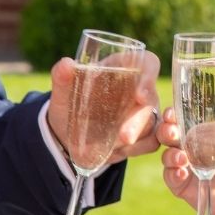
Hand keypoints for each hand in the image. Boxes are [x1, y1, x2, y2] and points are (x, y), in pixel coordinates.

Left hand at [45, 49, 163, 163]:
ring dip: (136, 137)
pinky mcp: (144, 133)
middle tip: (124, 137)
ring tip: (112, 146)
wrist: (67, 133)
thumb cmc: (69, 102)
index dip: (149, 76)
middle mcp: (138, 88)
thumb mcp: (63, 91)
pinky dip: (137, 149)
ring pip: (152, 123)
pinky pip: (151, 142)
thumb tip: (66, 64)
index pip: (148, 63)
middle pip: (152, 99)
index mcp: (123, 68)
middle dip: (139, 120)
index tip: (140, 94)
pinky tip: (116, 151)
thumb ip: (62, 76)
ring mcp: (144, 111)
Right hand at [157, 108, 214, 214]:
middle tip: (173, 133)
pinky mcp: (183, 186)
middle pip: (169, 135)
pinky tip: (182, 173)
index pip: (183, 120)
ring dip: (170, 155)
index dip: (174, 115)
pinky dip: (173, 174)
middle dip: (166, 131)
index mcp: (203, 135)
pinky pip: (170, 177)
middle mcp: (190, 149)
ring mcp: (185, 167)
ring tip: (182, 158)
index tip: (172, 113)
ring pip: (167, 156)